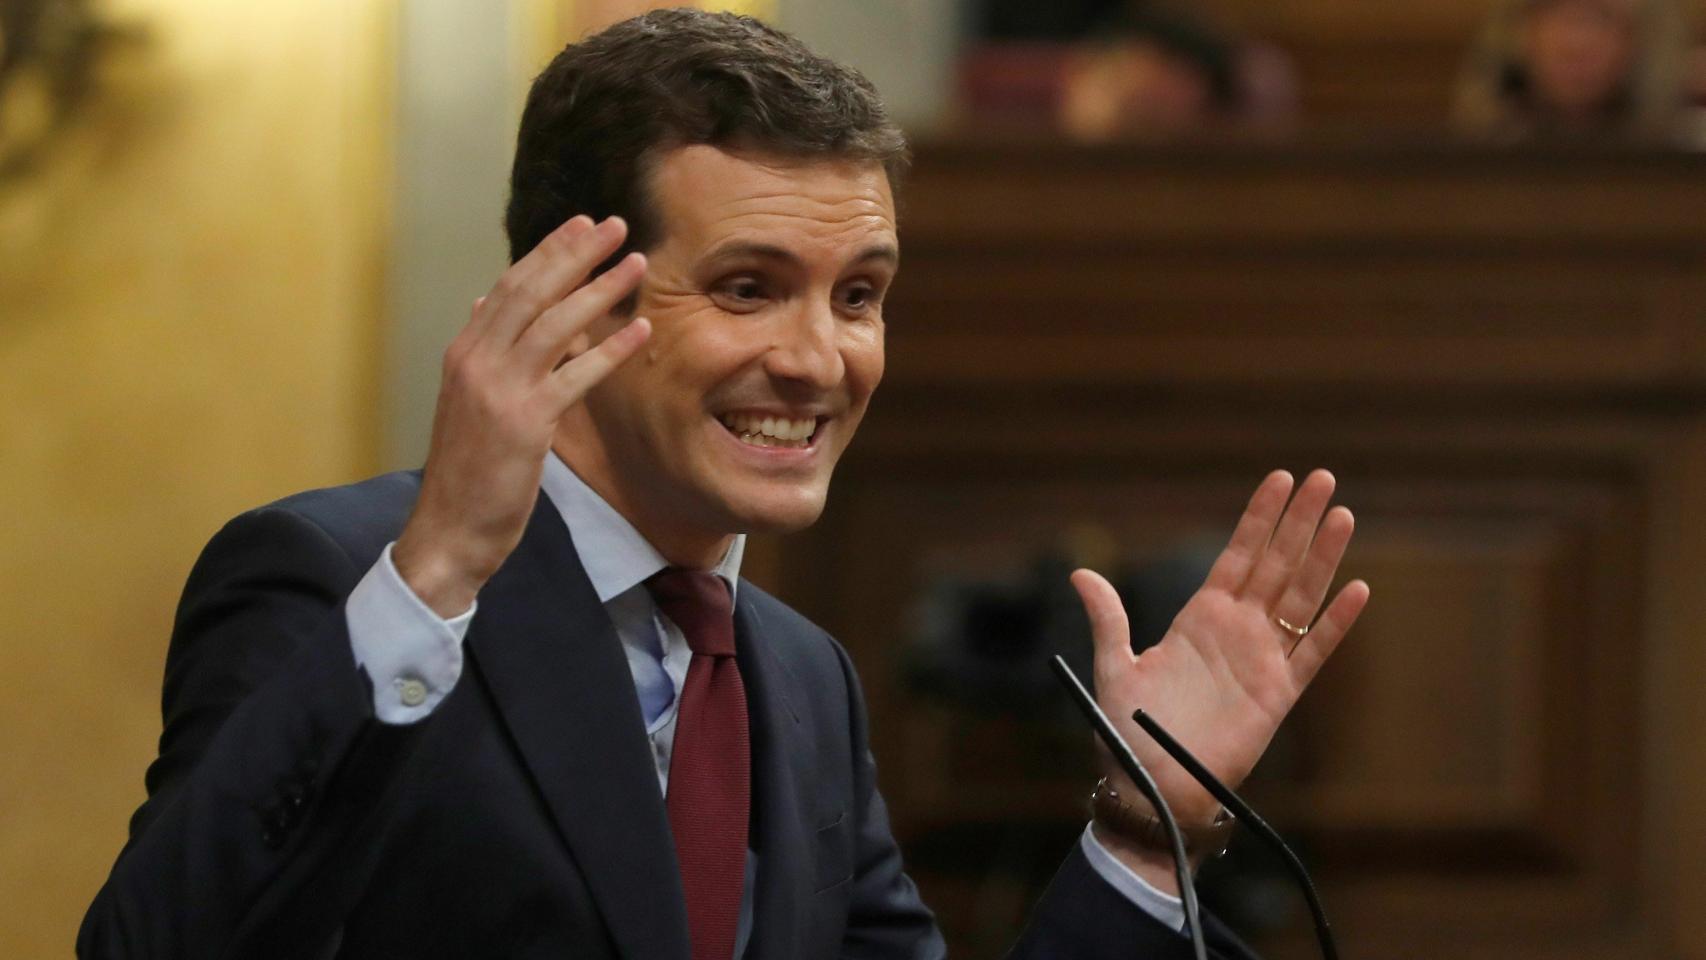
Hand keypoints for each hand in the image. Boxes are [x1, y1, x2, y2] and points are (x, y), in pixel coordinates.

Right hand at [393, 216, 651, 615]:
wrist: (448, 527)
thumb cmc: (466, 469)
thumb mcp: (465, 400)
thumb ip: (481, 351)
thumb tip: (483, 303)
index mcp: (464, 352)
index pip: (510, 287)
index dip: (548, 252)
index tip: (582, 226)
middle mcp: (477, 361)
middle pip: (532, 290)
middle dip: (575, 253)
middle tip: (614, 224)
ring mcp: (500, 390)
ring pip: (556, 324)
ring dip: (600, 289)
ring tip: (636, 263)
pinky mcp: (526, 423)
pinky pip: (575, 375)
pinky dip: (610, 349)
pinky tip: (640, 329)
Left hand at [1078, 470, 1368, 886]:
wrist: (1151, 786)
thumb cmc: (1128, 731)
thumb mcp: (1115, 667)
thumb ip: (1108, 619)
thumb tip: (1080, 573)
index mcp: (1199, 617)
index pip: (1237, 554)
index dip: (1258, 517)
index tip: (1279, 478)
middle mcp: (1236, 630)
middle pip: (1276, 564)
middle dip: (1299, 521)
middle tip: (1324, 478)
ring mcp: (1261, 659)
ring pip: (1300, 597)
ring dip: (1322, 557)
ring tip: (1344, 515)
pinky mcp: (1279, 694)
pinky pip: (1313, 652)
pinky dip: (1335, 622)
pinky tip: (1356, 589)